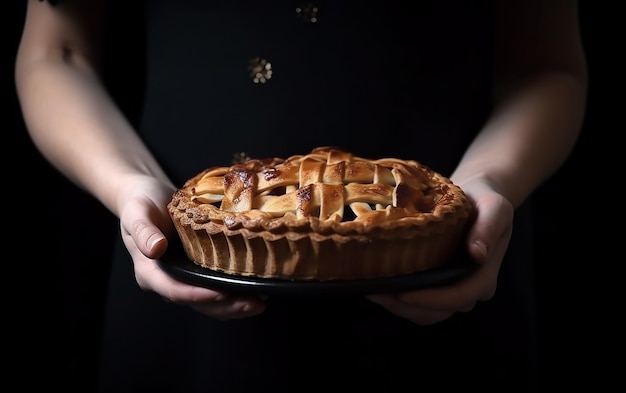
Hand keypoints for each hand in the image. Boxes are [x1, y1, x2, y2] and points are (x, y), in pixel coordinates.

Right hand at [118, 175, 265, 319]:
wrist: (147, 194)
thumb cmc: (141, 201)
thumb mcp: (137, 212)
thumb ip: (143, 231)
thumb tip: (155, 250)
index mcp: (149, 272)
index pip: (175, 291)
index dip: (200, 296)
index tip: (223, 293)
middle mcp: (167, 280)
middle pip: (197, 302)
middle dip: (226, 307)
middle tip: (255, 304)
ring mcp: (182, 277)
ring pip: (208, 301)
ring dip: (233, 304)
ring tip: (260, 301)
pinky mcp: (195, 270)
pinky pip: (214, 286)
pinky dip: (233, 291)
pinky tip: (254, 287)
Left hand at [367, 178, 513, 324]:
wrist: (476, 195)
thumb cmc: (485, 200)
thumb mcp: (495, 207)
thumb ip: (489, 227)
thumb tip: (478, 254)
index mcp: (484, 275)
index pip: (458, 297)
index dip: (430, 300)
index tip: (402, 293)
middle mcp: (468, 289)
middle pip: (436, 311)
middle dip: (404, 306)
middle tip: (374, 291)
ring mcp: (451, 288)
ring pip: (423, 312)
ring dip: (396, 306)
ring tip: (370, 288)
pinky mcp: (436, 284)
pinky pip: (417, 301)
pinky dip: (396, 298)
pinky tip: (376, 283)